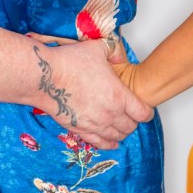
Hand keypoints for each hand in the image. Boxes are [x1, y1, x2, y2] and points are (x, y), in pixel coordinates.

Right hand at [26, 36, 152, 149]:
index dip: (146, 111)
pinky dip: (108, 143)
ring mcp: (95, 124)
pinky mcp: (81, 130)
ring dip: (120, 132)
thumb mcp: (97, 48)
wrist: (45, 77)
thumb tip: (120, 56)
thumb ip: (113, 51)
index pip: (143, 113)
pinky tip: (110, 141)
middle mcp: (110, 114)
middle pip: (131, 127)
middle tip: (129, 114)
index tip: (144, 109)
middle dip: (132, 120)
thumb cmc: (69, 62)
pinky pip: (101, 144)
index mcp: (119, 96)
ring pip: (117, 137)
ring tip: (118, 125)